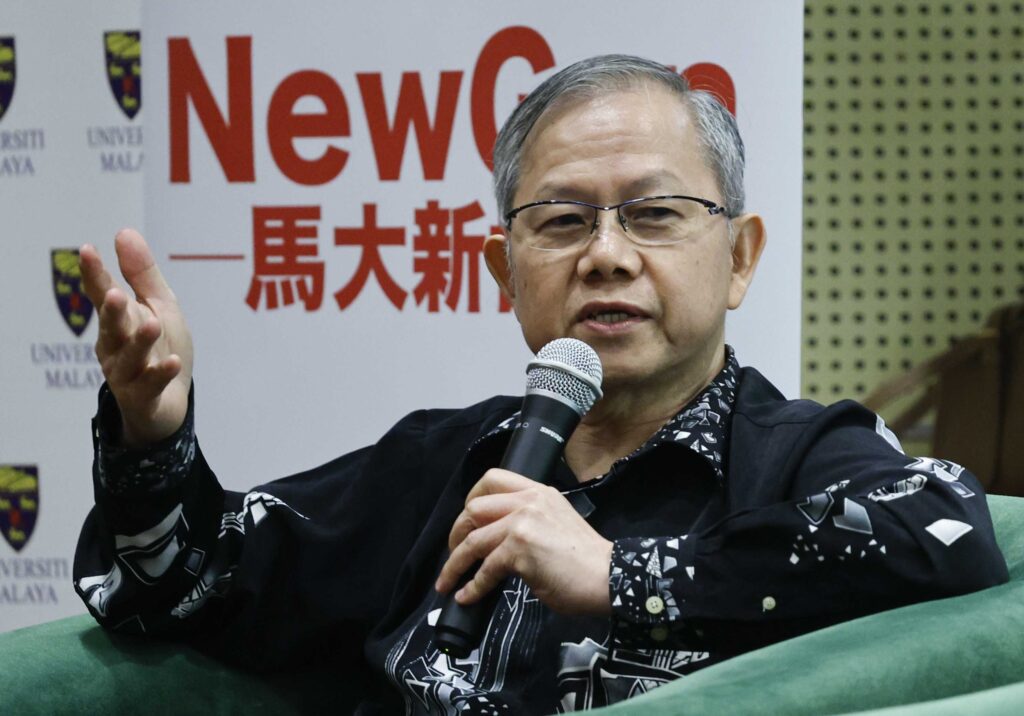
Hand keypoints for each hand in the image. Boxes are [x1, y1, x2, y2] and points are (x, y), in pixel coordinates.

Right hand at [80, 229, 192, 446]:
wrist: (169, 401)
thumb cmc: (162, 347)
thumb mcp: (159, 306)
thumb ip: (142, 274)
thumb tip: (123, 231)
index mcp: (119, 320)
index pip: (103, 294)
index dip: (95, 274)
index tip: (87, 251)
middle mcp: (116, 345)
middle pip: (112, 326)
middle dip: (112, 311)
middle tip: (115, 295)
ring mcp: (127, 373)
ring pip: (130, 356)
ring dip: (140, 341)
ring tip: (152, 325)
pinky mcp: (143, 397)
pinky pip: (150, 384)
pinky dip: (160, 373)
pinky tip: (172, 361)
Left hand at [435, 469, 612, 615]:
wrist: (609, 575)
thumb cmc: (586, 558)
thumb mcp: (555, 522)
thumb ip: (528, 522)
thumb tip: (497, 541)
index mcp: (538, 492)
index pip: (493, 478)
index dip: (471, 498)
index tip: (466, 521)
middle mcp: (529, 502)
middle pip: (474, 508)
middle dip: (456, 533)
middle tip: (454, 553)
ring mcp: (523, 524)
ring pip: (472, 540)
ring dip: (455, 563)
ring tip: (448, 581)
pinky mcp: (520, 550)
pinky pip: (485, 568)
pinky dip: (472, 586)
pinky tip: (468, 596)